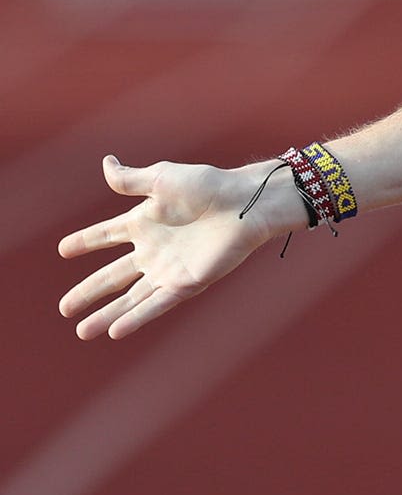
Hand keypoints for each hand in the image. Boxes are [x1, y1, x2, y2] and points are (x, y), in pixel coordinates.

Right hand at [59, 156, 287, 339]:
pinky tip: (115, 331)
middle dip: (89, 292)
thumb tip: (106, 163)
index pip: (106, 234)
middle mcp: (154, 249)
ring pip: (130, 298)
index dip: (85, 241)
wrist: (245, 203)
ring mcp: (169, 269)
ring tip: (82, 331)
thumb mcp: (162, 178)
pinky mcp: (186, 283)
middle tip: (64, 308)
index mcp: (145, 221)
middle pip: (113, 276)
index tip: (63, 249)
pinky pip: (155, 304)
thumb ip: (130, 179)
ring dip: (106, 315)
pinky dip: (136, 318)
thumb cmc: (209, 186)